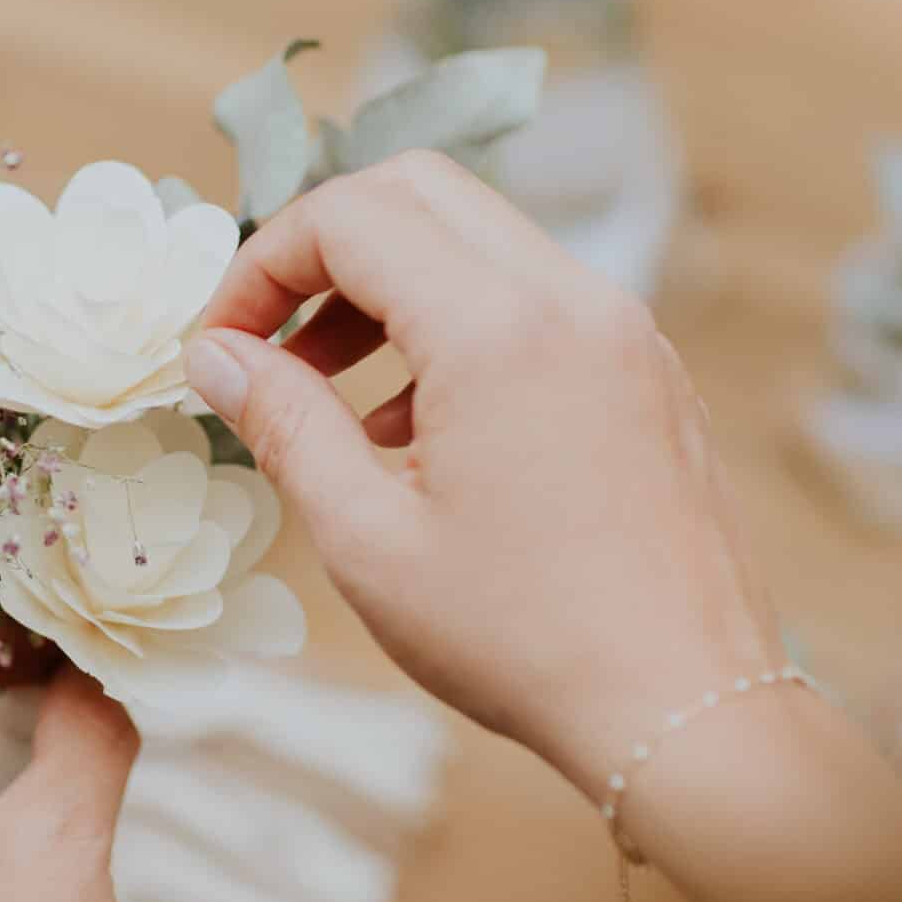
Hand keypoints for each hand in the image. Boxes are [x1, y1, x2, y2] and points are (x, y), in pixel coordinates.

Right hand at [184, 151, 771, 792]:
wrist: (688, 708)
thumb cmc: (522, 639)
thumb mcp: (368, 540)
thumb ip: (283, 423)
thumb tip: (214, 355)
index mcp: (498, 329)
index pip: (350, 216)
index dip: (261, 265)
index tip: (221, 345)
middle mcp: (572, 299)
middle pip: (417, 192)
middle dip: (323, 250)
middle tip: (271, 344)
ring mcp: (622, 329)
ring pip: (478, 240)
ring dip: (388, 287)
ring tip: (331, 399)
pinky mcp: (647, 369)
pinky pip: (534, 297)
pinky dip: (457, 324)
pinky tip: (417, 433)